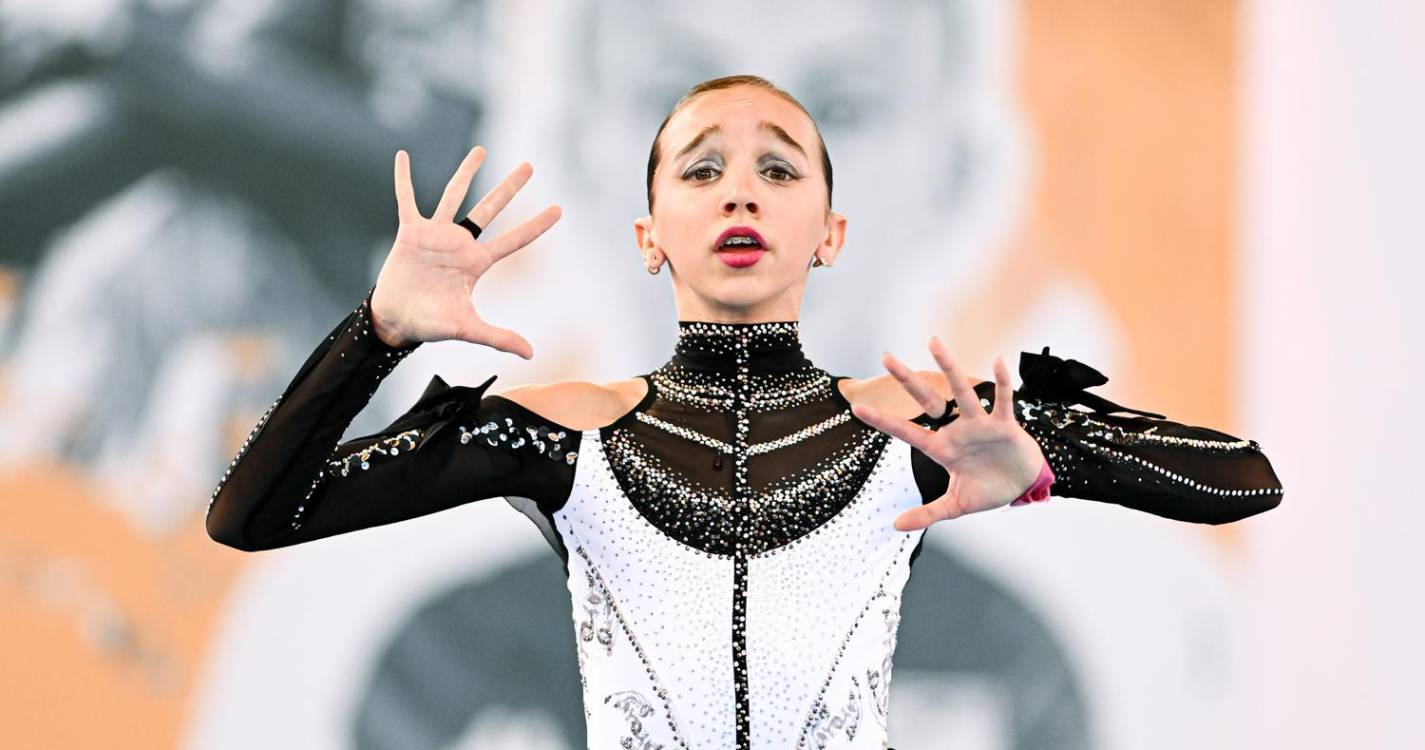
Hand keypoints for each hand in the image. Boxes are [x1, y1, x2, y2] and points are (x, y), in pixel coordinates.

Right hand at [370, 146, 561, 356]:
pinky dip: (403, 179)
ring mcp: (435, 235)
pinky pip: (406, 200)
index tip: (560, 210)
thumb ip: (498, 337)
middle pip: (490, 209)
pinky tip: (403, 156)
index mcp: (477, 262)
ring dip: (466, 172)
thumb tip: (531, 354)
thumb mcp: (467, 328)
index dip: (536, 225)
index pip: (514, 240)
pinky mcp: (409, 232)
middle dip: (510, 187)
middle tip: (530, 166)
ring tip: (481, 151)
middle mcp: (460, 243)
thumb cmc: (431, 324)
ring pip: (454, 196)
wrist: (396, 321)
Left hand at [850, 336, 1046, 529]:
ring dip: (948, 367)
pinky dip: (1002, 382)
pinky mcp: (1005, 424)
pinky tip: (999, 361)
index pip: (907, 432)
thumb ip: (927, 513)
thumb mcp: (956, 505)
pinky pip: (1003, 400)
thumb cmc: (989, 489)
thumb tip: (896, 526)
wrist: (1024, 485)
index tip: (857, 407)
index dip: (883, 421)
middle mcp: (957, 430)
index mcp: (942, 448)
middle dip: (907, 380)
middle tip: (886, 357)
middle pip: (928, 400)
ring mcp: (979, 424)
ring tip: (933, 343)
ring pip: (961, 391)